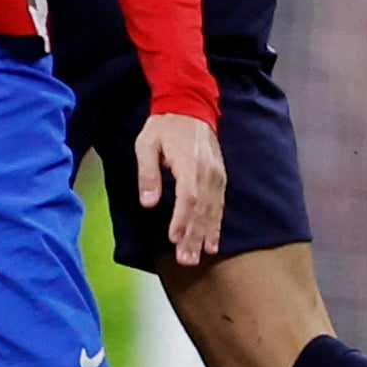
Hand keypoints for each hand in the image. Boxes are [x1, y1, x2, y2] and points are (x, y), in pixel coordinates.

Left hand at [138, 111, 226, 266]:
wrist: (190, 106)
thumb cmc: (164, 126)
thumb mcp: (146, 144)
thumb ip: (147, 173)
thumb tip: (148, 202)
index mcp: (190, 163)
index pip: (188, 197)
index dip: (182, 220)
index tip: (174, 239)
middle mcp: (208, 172)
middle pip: (202, 209)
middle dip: (194, 236)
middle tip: (186, 260)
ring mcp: (217, 175)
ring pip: (213, 210)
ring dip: (205, 235)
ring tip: (199, 257)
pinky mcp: (220, 177)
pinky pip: (220, 205)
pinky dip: (217, 225)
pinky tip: (213, 243)